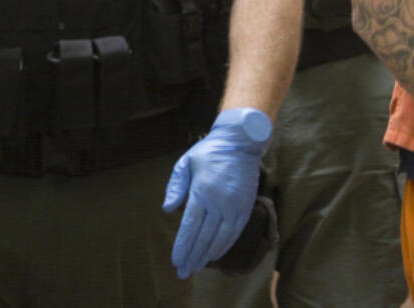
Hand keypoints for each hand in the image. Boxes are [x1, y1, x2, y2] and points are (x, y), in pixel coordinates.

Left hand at [162, 107, 271, 278]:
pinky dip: (224, 246)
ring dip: (207, 256)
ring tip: (196, 268)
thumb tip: (167, 210)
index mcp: (201, 191)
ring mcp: (234, 206)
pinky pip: (235, 233)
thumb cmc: (209, 152)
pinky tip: (215, 255)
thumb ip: (176, 186)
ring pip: (219, 239)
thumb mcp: (186, 162)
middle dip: (192, 257)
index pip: (190, 227)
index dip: (183, 246)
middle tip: (183, 272)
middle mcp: (219, 202)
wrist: (241, 142)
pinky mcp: (246, 207)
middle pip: (203, 237)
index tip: (176, 261)